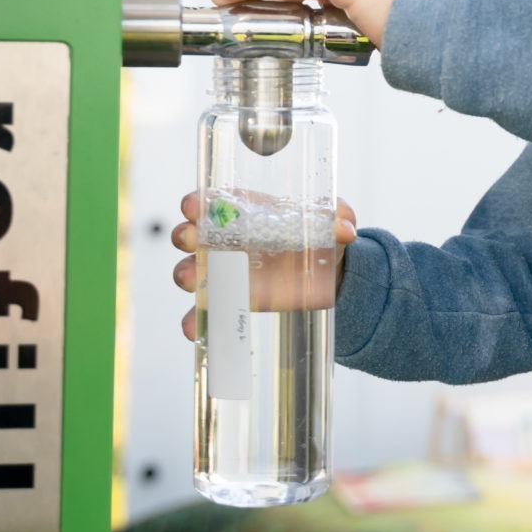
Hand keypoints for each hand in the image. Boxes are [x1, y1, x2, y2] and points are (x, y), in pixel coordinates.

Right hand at [171, 191, 358, 338]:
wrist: (327, 274)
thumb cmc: (320, 236)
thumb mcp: (331, 221)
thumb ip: (337, 217)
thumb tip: (346, 228)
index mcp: (243, 212)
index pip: (211, 203)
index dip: (196, 203)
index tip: (193, 206)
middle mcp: (224, 241)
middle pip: (191, 236)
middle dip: (186, 236)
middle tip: (191, 238)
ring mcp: (223, 273)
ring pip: (191, 272)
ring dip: (186, 274)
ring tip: (192, 280)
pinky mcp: (230, 302)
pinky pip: (203, 312)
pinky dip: (193, 321)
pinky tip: (193, 328)